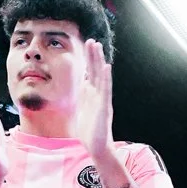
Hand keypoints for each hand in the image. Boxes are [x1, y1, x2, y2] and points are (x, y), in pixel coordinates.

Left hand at [78, 40, 114, 162]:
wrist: (97, 147)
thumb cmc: (89, 131)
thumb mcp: (81, 110)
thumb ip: (81, 98)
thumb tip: (79, 87)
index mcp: (91, 95)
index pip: (90, 73)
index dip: (89, 60)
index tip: (87, 46)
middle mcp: (98, 94)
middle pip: (96, 71)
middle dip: (93, 56)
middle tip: (91, 40)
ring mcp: (102, 99)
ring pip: (101, 76)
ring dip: (99, 61)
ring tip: (98, 47)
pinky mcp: (105, 107)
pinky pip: (106, 90)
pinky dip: (106, 78)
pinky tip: (107, 67)